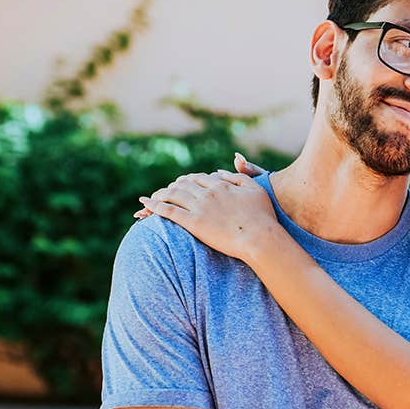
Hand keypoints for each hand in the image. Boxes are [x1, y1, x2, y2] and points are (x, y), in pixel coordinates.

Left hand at [134, 152, 265, 219]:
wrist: (259, 238)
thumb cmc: (263, 216)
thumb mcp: (255, 189)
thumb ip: (238, 176)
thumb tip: (220, 171)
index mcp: (221, 185)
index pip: (198, 178)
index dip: (188, 180)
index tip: (182, 183)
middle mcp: (207, 193)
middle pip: (183, 185)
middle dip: (172, 187)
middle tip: (165, 191)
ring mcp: (199, 207)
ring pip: (173, 195)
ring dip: (160, 194)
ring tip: (152, 198)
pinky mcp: (194, 223)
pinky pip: (169, 211)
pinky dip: (155, 206)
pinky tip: (146, 204)